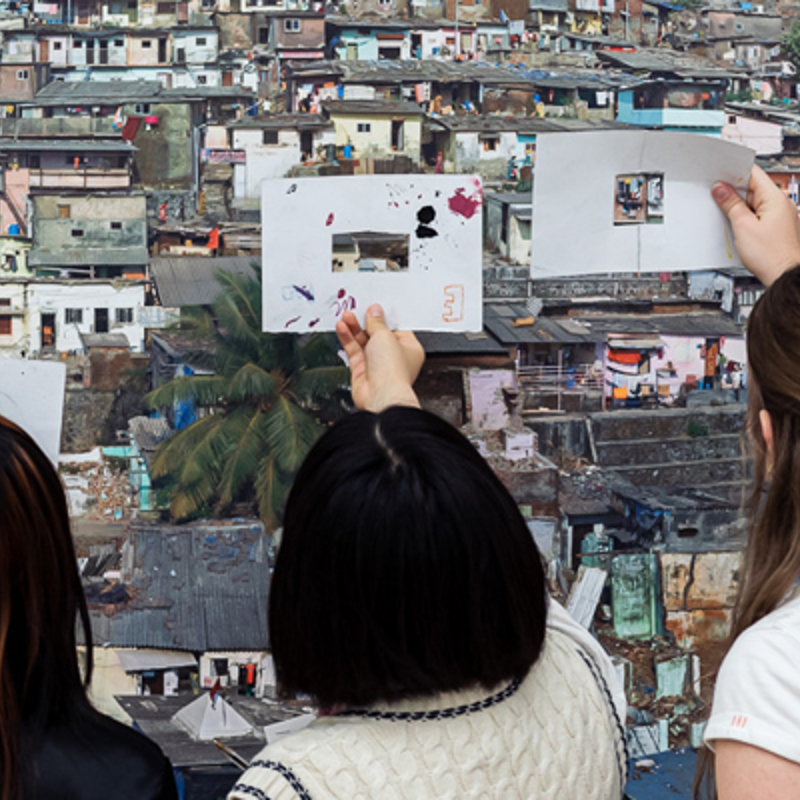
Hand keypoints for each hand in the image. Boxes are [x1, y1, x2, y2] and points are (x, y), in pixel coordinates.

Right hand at [336, 304, 423, 412]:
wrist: (380, 396)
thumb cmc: (393, 372)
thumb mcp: (385, 337)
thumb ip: (377, 323)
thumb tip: (375, 312)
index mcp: (409, 349)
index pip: (396, 327)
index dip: (384, 316)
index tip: (375, 306)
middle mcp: (394, 357)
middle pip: (378, 333)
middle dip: (366, 321)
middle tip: (358, 309)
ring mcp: (377, 363)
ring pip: (364, 341)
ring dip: (354, 328)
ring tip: (346, 316)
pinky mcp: (362, 369)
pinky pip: (354, 349)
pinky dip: (347, 338)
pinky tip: (342, 327)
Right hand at [712, 165, 799, 285]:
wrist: (785, 276)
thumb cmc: (771, 255)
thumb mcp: (743, 227)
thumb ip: (731, 205)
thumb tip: (721, 189)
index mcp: (775, 198)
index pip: (752, 173)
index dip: (733, 173)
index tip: (717, 177)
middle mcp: (781, 204)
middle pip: (752, 189)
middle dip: (732, 193)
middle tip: (716, 199)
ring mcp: (780, 216)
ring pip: (753, 204)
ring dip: (738, 208)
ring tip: (727, 218)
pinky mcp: (776, 228)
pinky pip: (757, 216)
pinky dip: (745, 219)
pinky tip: (737, 229)